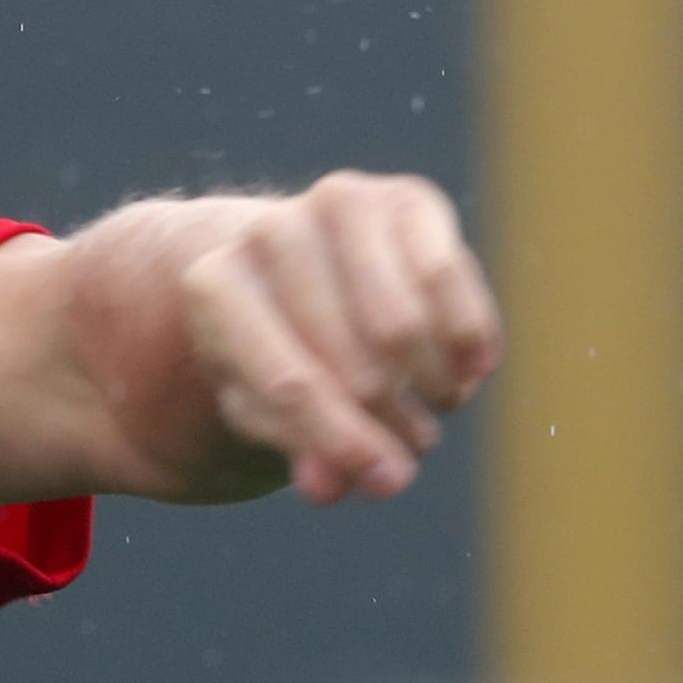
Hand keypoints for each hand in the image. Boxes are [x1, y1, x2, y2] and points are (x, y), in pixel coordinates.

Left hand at [165, 172, 502, 505]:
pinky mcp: (403, 196)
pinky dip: (467, 339)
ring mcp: (334, 203)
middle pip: (351, 365)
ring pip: (402, 327)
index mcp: (212, 288)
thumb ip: (297, 447)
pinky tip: (470, 370)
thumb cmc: (283, 355)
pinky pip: (448, 279)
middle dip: (389, 423)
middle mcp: (266, 232)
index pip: (287, 386)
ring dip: (431, 387)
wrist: (311, 276)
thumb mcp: (271, 410)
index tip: (384, 481)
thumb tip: (328, 485)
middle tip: (409, 448)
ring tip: (431, 407)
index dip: (342, 441)